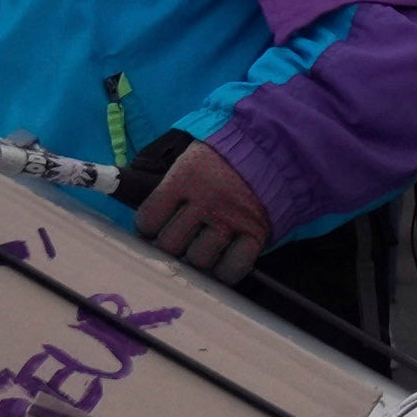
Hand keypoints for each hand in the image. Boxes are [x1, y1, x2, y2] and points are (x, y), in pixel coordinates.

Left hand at [129, 139, 272, 280]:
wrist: (276, 145)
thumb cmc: (227, 152)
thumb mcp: (191, 156)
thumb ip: (171, 180)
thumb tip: (140, 202)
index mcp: (183, 178)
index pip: (149, 217)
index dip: (148, 227)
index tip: (153, 229)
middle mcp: (205, 201)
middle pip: (171, 244)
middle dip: (170, 247)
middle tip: (177, 242)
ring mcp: (231, 219)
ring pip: (199, 259)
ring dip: (196, 260)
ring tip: (199, 252)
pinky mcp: (255, 233)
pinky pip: (233, 267)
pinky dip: (225, 272)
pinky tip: (222, 264)